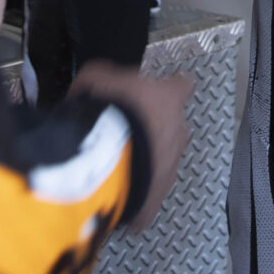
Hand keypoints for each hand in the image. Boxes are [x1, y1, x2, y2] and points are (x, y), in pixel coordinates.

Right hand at [71, 59, 192, 233]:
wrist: (107, 163)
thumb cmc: (109, 119)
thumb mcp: (96, 80)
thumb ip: (100, 76)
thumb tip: (93, 79)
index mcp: (168, 100)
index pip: (180, 85)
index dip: (168, 87)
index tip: (158, 89)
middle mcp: (177, 133)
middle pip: (173, 126)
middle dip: (153, 128)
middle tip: (127, 130)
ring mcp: (171, 166)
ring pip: (163, 160)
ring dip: (145, 159)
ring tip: (118, 161)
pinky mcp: (157, 196)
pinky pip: (148, 193)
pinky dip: (135, 190)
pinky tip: (115, 187)